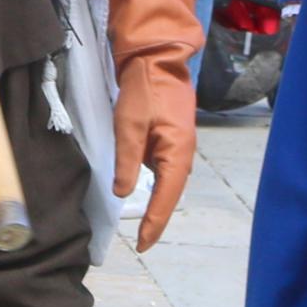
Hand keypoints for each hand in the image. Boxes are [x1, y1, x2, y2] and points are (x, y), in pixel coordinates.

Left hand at [121, 54, 199, 249]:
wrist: (157, 60)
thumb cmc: (144, 91)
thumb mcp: (129, 127)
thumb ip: (127, 162)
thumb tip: (123, 195)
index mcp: (177, 154)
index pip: (166, 198)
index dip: (154, 224)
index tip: (143, 245)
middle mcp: (183, 155)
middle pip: (170, 195)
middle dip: (157, 220)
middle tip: (142, 243)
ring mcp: (179, 148)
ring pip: (168, 184)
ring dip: (157, 204)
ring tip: (143, 226)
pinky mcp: (171, 140)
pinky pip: (164, 170)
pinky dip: (155, 186)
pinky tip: (143, 193)